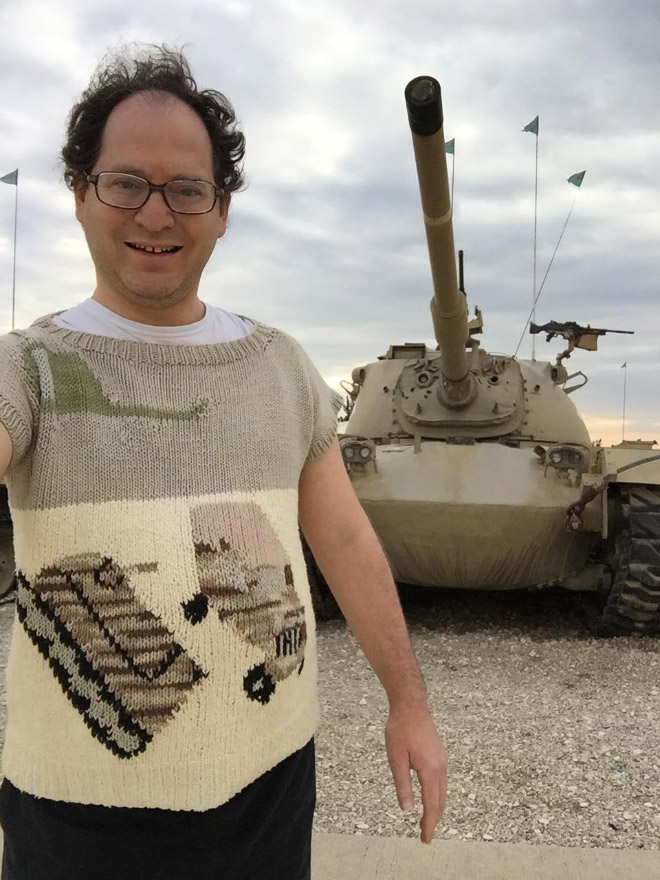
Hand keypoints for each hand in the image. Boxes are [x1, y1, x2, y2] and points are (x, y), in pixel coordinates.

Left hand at [385, 704, 447, 843]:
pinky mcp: (440, 755)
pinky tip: (430, 797)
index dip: (428, 824)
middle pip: (440, 801)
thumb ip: (402, 785)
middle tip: (425, 836)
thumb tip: (407, 809)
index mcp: (429, 770)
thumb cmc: (400, 730)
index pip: (431, 805)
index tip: (425, 839)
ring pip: (443, 792)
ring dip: (436, 808)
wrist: (411, 706)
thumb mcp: (396, 759)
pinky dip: (437, 795)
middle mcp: (440, 767)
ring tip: (427, 821)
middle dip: (434, 820)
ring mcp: (442, 761)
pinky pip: (442, 781)